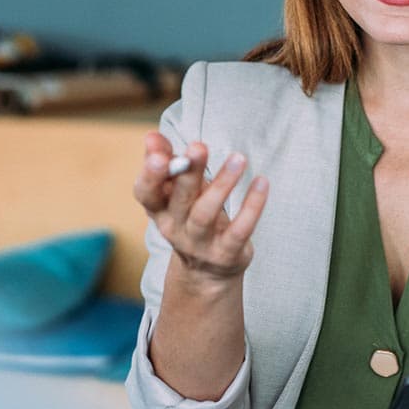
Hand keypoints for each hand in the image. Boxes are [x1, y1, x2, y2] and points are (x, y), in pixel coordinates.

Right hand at [133, 131, 268, 281]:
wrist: (206, 272)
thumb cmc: (189, 217)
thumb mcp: (175, 192)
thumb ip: (165, 161)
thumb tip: (152, 135)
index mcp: (158, 210)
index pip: (146, 193)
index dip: (150, 175)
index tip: (160, 154)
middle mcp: (175, 228)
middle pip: (179, 199)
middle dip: (188, 173)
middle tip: (199, 146)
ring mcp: (200, 243)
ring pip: (206, 214)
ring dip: (222, 184)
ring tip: (239, 158)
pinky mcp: (226, 253)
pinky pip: (240, 229)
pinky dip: (252, 206)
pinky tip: (262, 182)